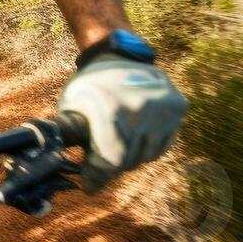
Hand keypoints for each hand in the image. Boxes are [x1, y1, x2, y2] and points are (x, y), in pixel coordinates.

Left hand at [57, 57, 188, 191]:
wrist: (116, 55)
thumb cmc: (87, 86)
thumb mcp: (69, 108)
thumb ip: (70, 139)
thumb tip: (64, 173)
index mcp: (112, 108)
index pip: (110, 160)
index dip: (97, 177)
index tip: (88, 186)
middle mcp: (142, 108)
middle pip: (128, 160)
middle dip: (109, 167)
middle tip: (97, 167)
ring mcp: (164, 107)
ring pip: (146, 155)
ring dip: (128, 158)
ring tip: (114, 147)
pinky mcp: (179, 106)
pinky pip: (162, 145)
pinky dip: (146, 147)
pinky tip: (133, 137)